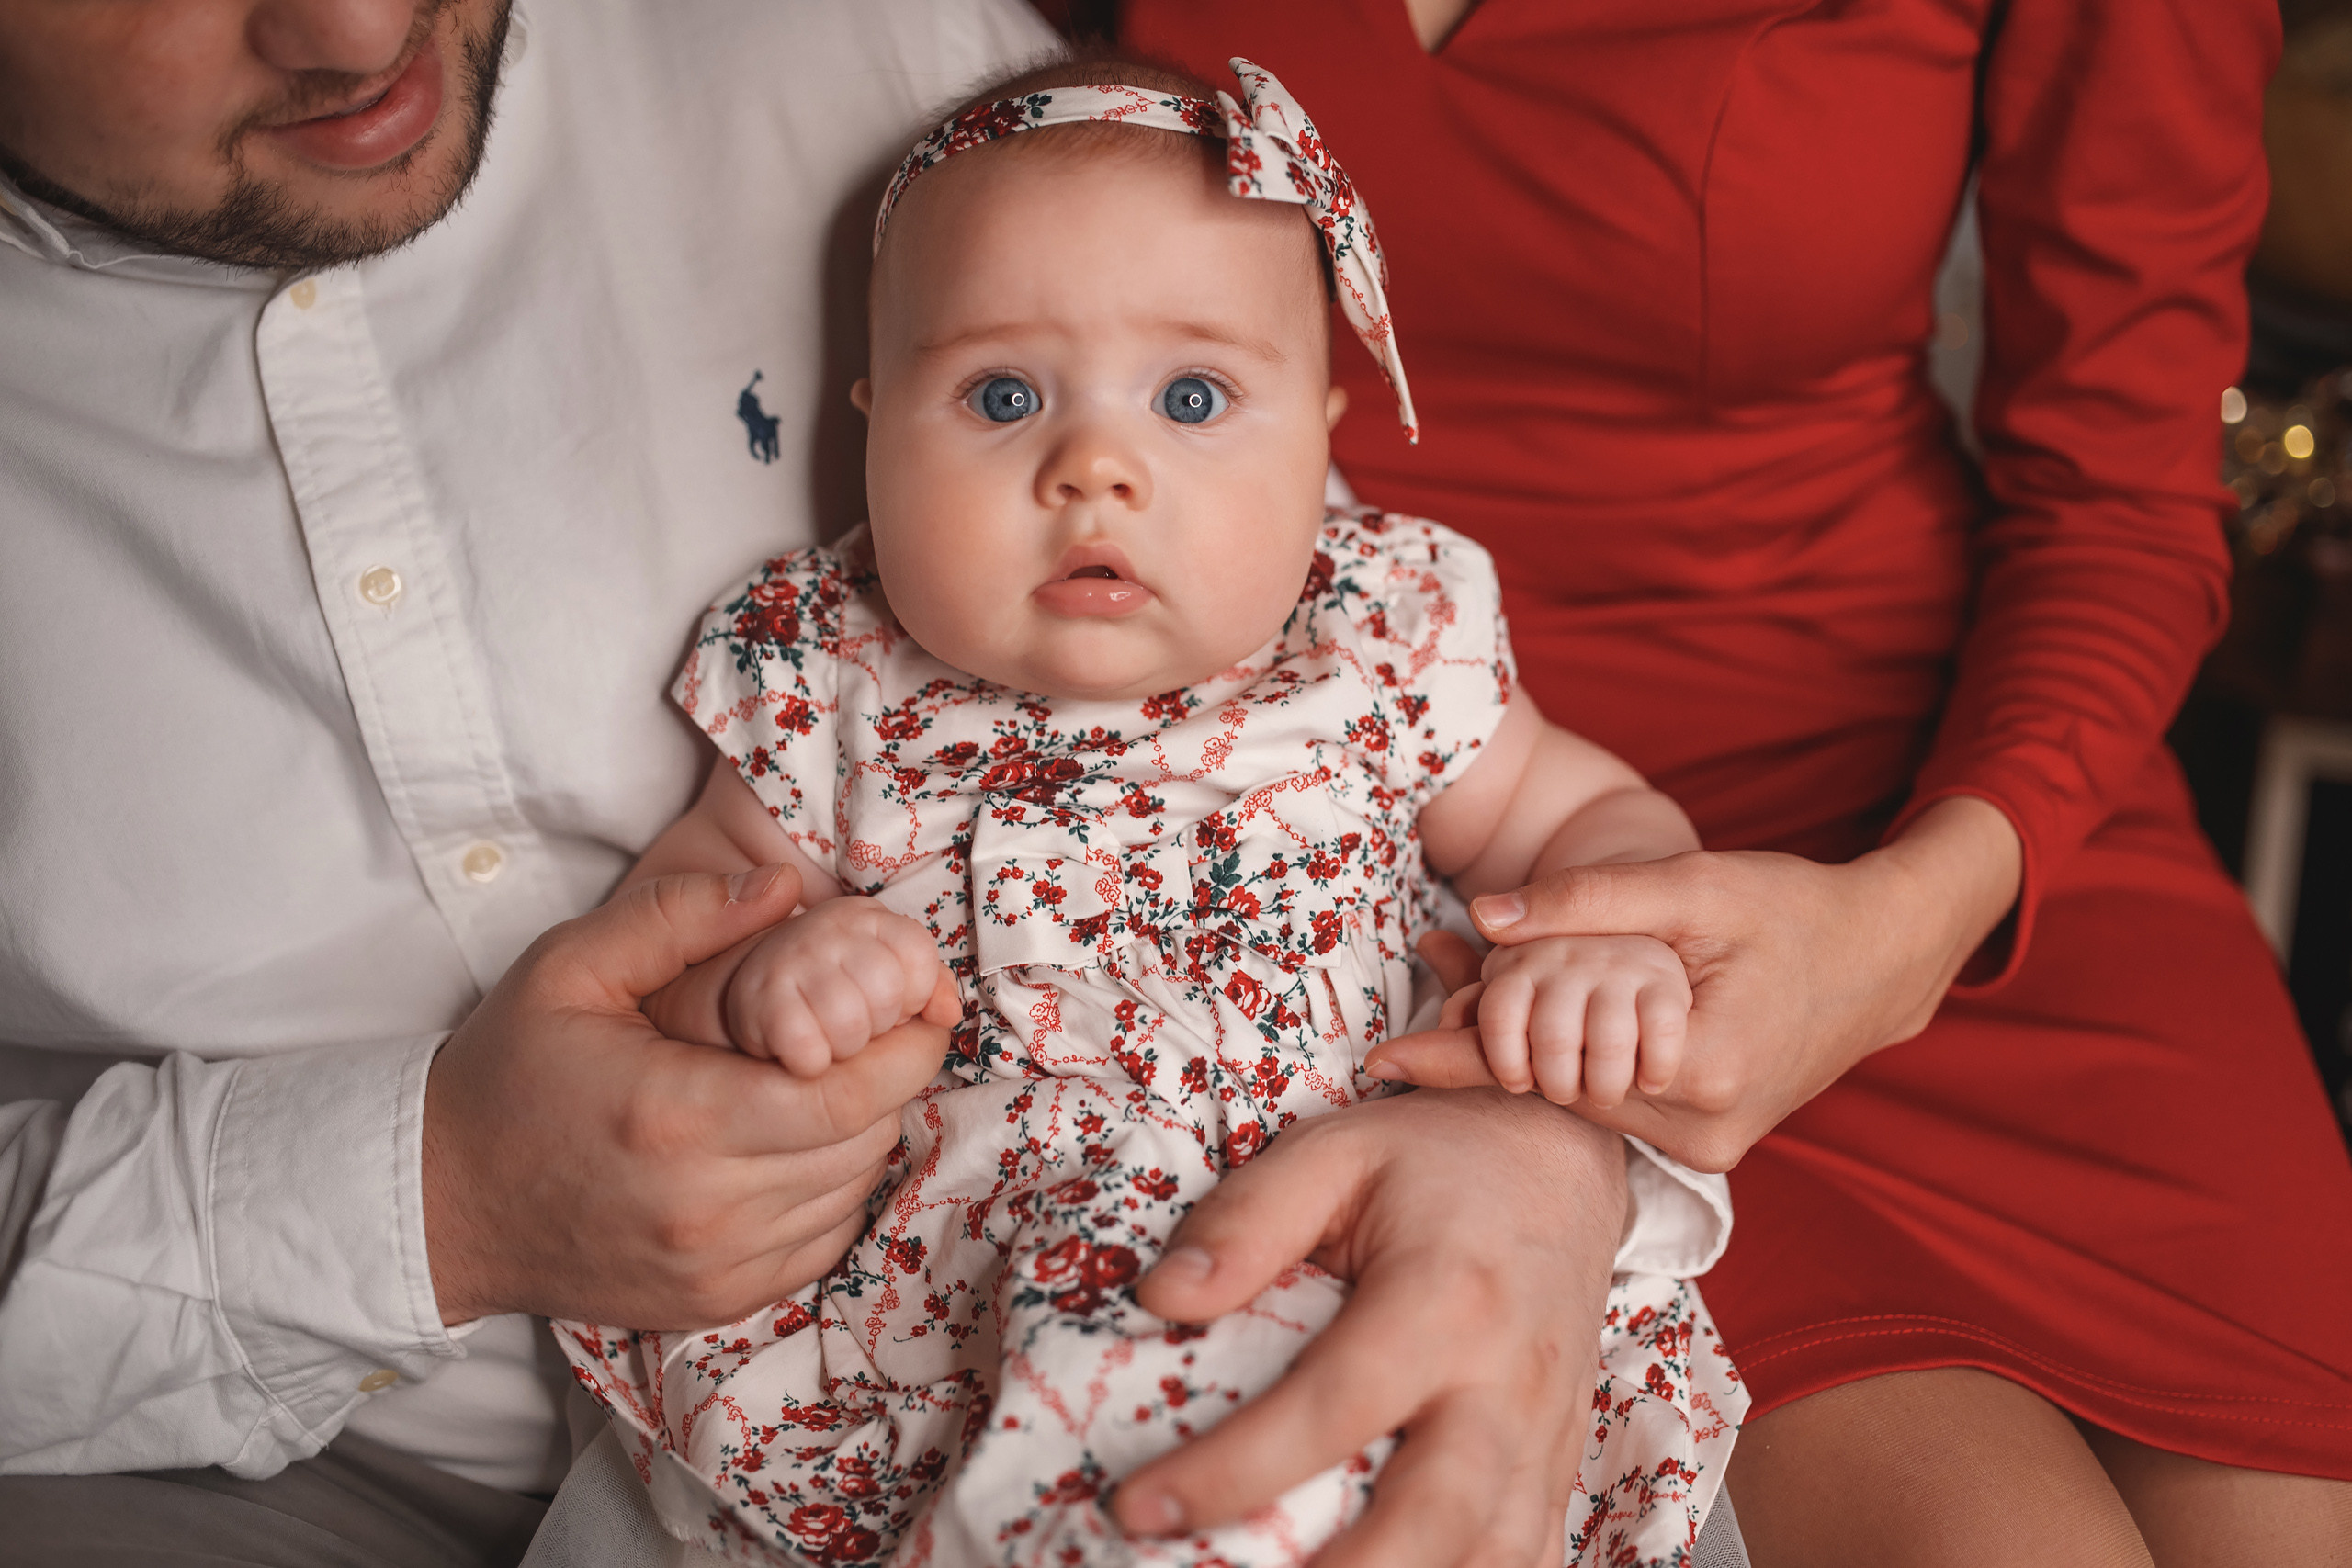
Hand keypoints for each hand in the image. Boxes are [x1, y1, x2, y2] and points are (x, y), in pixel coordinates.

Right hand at [422, 865, 950, 1328]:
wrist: (443, 1202)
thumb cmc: (509, 1072)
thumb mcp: (572, 966)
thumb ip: (682, 915)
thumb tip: (787, 888)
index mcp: (679, 1118)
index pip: (851, 1090)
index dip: (907, 1044)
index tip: (916, 1003)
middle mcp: (707, 1207)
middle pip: (865, 1140)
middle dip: (887, 1080)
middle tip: (870, 1030)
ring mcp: (715, 1268)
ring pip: (852, 1192)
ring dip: (860, 1133)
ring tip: (824, 1080)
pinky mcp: (717, 1302)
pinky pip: (823, 1242)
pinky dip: (832, 1190)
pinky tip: (795, 1144)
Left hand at [1111, 1089, 1627, 1567]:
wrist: (1559, 1161)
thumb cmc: (1432, 1162)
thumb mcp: (1332, 1154)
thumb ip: (1248, 1220)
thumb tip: (1162, 1298)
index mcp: (1445, 1297)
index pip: (1330, 1406)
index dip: (1232, 1470)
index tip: (1139, 1507)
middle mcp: (1507, 1381)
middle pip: (1434, 1516)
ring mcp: (1544, 1435)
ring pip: (1490, 1557)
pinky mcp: (1558, 1465)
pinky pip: (1524, 1557)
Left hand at [1367, 796, 2021, 1170]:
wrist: (1882, 956)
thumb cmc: (1792, 907)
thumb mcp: (1694, 886)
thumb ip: (1590, 902)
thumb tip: (1482, 915)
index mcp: (1700, 1073)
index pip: (1551, 1069)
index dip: (1466, 1055)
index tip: (1382, 1060)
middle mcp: (1703, 1132)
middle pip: (1560, 1093)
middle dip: (1488, 1050)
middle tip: (1422, 990)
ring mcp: (1708, 1149)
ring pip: (1583, 1104)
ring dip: (1527, 1060)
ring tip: (1455, 1002)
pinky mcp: (1707, 1143)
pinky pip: (1613, 1106)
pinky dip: (1571, 1067)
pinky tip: (1530, 1029)